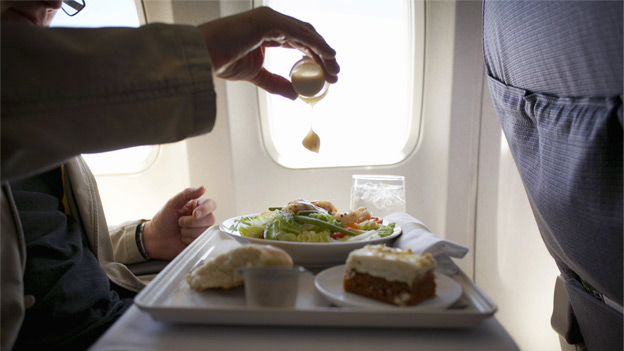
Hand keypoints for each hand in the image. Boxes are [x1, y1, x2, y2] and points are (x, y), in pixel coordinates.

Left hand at [142, 186, 216, 259]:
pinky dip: (189, 240)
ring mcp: (202, 230)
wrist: (155, 238)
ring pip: (205, 231)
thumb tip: (203, 188)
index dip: (205, 210)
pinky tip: (182, 239)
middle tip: (179, 222)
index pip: (211, 205)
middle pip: (210, 219)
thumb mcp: (172, 203)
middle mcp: (202, 218)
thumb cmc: (163, 219)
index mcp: (197, 206)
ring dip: (188, 232)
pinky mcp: (199, 242)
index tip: (194, 214)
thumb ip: (187, 194)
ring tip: (180, 231)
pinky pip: (201, 241)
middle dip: (192, 223)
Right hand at [197, 6, 339, 99]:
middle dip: (323, 55)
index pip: (298, 42)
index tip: (326, 75)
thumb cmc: (221, 61)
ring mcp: (270, 18)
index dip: (314, 57)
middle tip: (335, 74)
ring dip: (323, 52)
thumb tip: (295, 95)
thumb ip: (276, 83)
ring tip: (334, 70)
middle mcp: (270, 21)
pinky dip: (315, 44)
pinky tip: (327, 56)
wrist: (203, 56)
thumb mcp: (256, 75)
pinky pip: (299, 33)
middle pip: (306, 37)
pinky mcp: (268, 21)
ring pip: (306, 34)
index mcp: (267, 30)